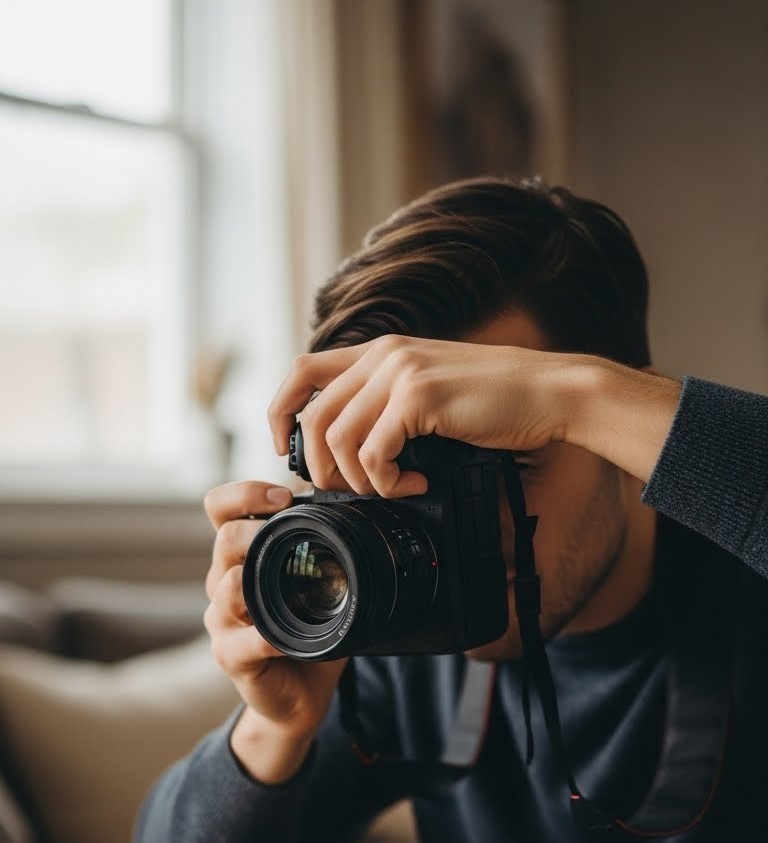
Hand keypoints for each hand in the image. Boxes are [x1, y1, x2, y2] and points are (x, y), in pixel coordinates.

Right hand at [203, 481, 346, 780]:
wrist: (300, 696)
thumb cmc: (309, 634)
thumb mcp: (319, 586)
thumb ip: (325, 549)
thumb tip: (357, 507)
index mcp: (243, 558)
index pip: (220, 508)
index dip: (245, 493)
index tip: (283, 497)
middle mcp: (224, 583)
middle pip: (224, 537)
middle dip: (258, 528)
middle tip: (291, 533)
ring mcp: (223, 620)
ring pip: (227, 584)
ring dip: (259, 578)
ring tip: (289, 586)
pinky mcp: (230, 655)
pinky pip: (242, 640)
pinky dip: (266, 637)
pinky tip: (285, 640)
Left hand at [267, 335, 681, 491]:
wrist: (550, 393)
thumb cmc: (498, 403)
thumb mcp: (432, 394)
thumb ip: (391, 405)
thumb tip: (353, 450)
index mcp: (381, 350)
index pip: (303, 371)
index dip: (282, 412)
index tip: (287, 451)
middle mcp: (384, 354)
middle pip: (313, 416)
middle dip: (322, 468)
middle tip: (354, 492)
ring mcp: (400, 372)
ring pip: (337, 439)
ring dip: (360, 480)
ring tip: (395, 489)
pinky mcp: (419, 397)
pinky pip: (373, 453)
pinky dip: (388, 482)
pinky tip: (417, 485)